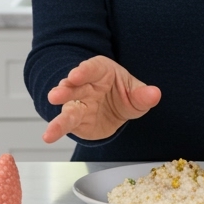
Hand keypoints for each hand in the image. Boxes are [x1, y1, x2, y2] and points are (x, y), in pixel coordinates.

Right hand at [42, 56, 161, 142]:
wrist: (114, 108)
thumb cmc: (123, 93)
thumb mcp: (136, 93)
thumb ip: (143, 95)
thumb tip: (154, 94)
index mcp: (100, 70)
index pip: (91, 68)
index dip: (83, 71)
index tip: (77, 75)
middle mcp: (84, 84)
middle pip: (73, 85)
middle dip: (64, 90)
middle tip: (55, 95)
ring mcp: (77, 101)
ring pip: (66, 105)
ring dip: (57, 115)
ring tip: (50, 124)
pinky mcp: (75, 118)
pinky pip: (65, 123)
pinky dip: (57, 128)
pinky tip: (49, 135)